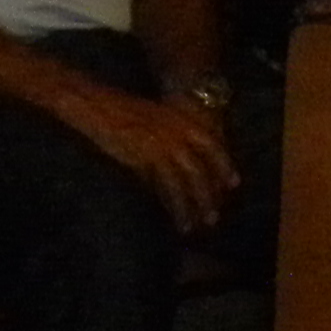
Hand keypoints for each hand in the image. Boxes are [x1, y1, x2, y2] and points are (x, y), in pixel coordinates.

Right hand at [50, 81, 237, 237]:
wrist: (96, 104)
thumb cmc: (119, 110)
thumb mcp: (153, 117)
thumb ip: (170, 135)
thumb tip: (182, 159)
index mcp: (181, 118)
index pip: (211, 144)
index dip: (224, 165)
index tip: (234, 184)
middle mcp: (176, 131)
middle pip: (200, 168)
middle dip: (209, 194)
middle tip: (213, 216)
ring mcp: (161, 144)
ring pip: (184, 180)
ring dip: (191, 205)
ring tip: (193, 226)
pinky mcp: (144, 156)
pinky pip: (162, 186)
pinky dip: (169, 204)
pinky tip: (171, 217)